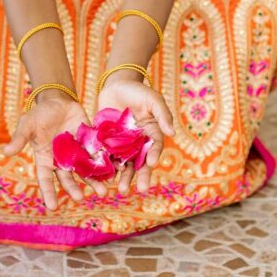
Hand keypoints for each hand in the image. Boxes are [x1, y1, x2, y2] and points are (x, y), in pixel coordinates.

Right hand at [2, 93, 107, 210]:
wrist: (57, 101)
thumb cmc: (39, 114)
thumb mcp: (27, 125)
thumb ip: (19, 139)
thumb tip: (5, 152)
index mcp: (45, 159)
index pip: (46, 180)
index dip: (49, 193)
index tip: (52, 207)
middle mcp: (61, 160)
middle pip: (68, 178)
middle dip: (74, 188)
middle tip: (81, 198)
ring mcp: (76, 153)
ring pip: (85, 171)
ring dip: (93, 181)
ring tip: (103, 192)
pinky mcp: (89, 143)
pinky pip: (97, 155)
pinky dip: (105, 163)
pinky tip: (114, 171)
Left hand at [97, 78, 174, 193]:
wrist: (115, 85)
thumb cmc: (138, 91)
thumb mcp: (153, 99)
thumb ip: (162, 115)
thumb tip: (172, 133)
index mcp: (152, 133)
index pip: (154, 147)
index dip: (154, 155)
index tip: (151, 163)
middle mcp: (139, 143)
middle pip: (140, 162)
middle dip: (141, 175)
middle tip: (140, 189)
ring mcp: (123, 145)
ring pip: (124, 164)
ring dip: (123, 177)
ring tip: (121, 190)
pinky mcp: (107, 143)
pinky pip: (107, 156)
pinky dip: (106, 167)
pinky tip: (105, 177)